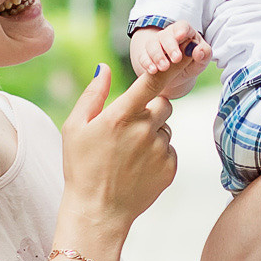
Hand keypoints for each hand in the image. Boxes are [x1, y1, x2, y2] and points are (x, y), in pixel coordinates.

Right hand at [60, 58, 194, 228]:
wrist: (98, 211)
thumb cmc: (81, 167)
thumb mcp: (75, 127)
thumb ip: (92, 94)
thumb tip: (103, 67)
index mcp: (121, 116)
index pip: (153, 81)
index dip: (172, 63)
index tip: (186, 49)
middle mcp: (145, 130)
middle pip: (164, 103)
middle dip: (151, 107)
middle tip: (129, 126)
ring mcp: (160, 150)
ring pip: (166, 128)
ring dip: (153, 133)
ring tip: (128, 153)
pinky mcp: (170, 168)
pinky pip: (169, 150)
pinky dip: (157, 153)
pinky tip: (137, 167)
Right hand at [127, 22, 210, 89]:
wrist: (178, 76)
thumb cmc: (192, 63)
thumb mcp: (202, 60)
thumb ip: (204, 54)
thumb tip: (198, 51)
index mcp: (185, 32)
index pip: (182, 26)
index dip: (181, 30)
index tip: (181, 36)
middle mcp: (169, 35)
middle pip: (166, 35)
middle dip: (170, 47)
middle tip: (176, 59)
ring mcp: (156, 44)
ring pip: (152, 44)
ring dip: (157, 56)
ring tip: (164, 68)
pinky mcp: (146, 54)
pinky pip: (143, 55)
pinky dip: (147, 62)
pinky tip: (152, 70)